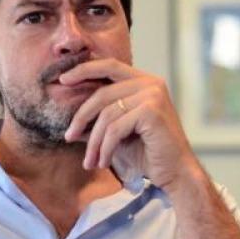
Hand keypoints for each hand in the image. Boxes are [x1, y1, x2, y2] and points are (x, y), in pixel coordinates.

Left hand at [61, 58, 201, 191]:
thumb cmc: (147, 153)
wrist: (176, 173)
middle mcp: (150, 83)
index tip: (63, 80)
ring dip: (93, 141)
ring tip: (89, 161)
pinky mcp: (152, 111)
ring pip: (106, 114)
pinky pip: (115, 128)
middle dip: (81, 117)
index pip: (109, 65)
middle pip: (102, 92)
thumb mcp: (117, 133)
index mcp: (144, 81)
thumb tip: (70, 121)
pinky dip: (105, 148)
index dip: (84, 69)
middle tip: (68, 136)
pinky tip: (103, 162)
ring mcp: (153, 95)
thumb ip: (98, 121)